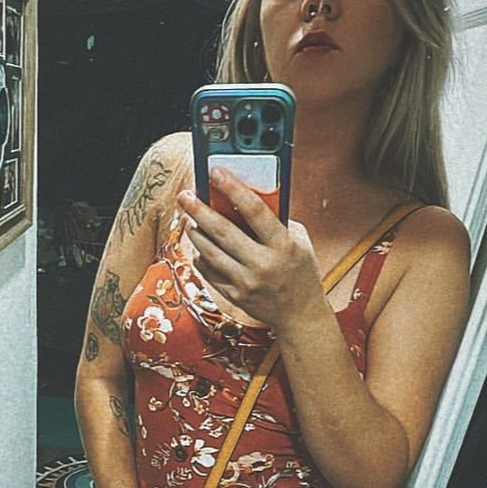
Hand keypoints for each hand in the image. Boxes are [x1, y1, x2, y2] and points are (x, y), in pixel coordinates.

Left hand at [177, 169, 319, 330]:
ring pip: (210, 252)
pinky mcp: (235, 296)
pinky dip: (201, 255)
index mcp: (283, 245)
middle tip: (185, 196)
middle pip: (223, 232)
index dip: (233, 188)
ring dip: (195, 232)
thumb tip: (243, 196)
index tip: (215, 172)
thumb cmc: (300, 271)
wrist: (300, 315)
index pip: (255, 210)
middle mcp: (263, 264)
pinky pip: (209, 271)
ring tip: (187, 217)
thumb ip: (275, 220)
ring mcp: (247, 282)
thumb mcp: (298, 241)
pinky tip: (198, 244)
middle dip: (200, 210)